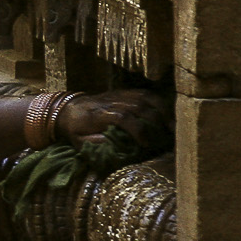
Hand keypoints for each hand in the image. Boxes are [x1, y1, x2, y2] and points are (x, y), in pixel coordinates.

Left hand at [56, 89, 170, 154]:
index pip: (122, 117)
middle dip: (155, 121)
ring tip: (172, 126)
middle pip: (138, 106)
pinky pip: (144, 93)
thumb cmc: (74, 129)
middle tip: (168, 137)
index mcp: (98, 115)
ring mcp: (118, 95)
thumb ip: (95, 144)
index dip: (137, 129)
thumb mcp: (78, 142)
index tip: (146, 144)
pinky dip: (158, 102)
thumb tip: (116, 148)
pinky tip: (168, 114)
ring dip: (161, 111)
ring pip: (144, 98)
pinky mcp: (124, 92)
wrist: (68, 108)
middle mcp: (110, 101)